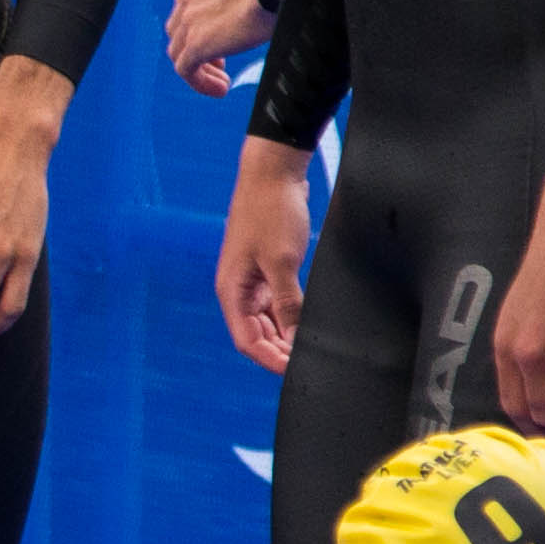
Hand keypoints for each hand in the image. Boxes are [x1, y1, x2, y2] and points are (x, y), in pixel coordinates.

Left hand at [165, 0, 276, 95]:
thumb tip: (260, 9)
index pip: (190, 7)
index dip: (202, 27)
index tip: (223, 41)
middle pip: (179, 29)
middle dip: (197, 47)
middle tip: (221, 63)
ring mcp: (187, 20)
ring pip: (179, 52)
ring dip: (200, 69)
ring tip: (223, 82)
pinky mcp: (194, 43)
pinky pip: (185, 70)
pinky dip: (200, 83)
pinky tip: (222, 90)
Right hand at [217, 135, 313, 371]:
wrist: (274, 173)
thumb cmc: (269, 211)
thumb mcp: (282, 261)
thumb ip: (287, 303)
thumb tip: (294, 338)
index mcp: (232, 290)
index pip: (246, 341)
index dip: (270, 360)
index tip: (295, 370)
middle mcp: (239, 289)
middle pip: (256, 335)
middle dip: (280, 351)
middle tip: (310, 361)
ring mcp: (254, 280)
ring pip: (268, 322)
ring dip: (287, 335)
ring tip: (312, 346)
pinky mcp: (269, 270)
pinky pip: (278, 304)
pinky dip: (292, 317)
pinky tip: (309, 323)